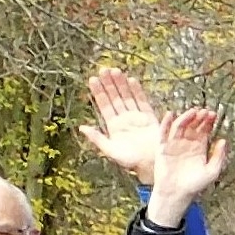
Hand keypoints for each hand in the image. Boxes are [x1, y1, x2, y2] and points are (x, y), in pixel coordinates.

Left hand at [79, 68, 165, 183]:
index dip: (99, 92)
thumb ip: (97, 138)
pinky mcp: (149, 118)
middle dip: (109, 84)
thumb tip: (81, 127)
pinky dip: (137, 91)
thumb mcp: (111, 151)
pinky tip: (131, 80)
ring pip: (127, 97)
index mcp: (113, 127)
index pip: (104, 105)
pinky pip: (142, 101)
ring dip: (121, 84)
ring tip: (115, 70)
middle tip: (104, 69)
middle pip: (115, 98)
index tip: (93, 79)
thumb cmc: (132, 162)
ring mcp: (136, 118)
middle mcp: (124, 120)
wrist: (153, 165)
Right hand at [143, 107, 226, 228]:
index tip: (213, 115)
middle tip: (204, 111)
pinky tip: (170, 114)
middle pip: (193, 125)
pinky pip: (163, 133)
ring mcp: (174, 144)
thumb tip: (223, 140)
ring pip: (180, 126)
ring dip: (185, 118)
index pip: (204, 130)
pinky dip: (166, 123)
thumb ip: (219, 156)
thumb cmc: (194, 185)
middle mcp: (187, 144)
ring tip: (192, 112)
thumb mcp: (212, 171)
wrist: (176, 194)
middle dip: (199, 118)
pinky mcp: (162, 147)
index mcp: (199, 148)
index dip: (208, 122)